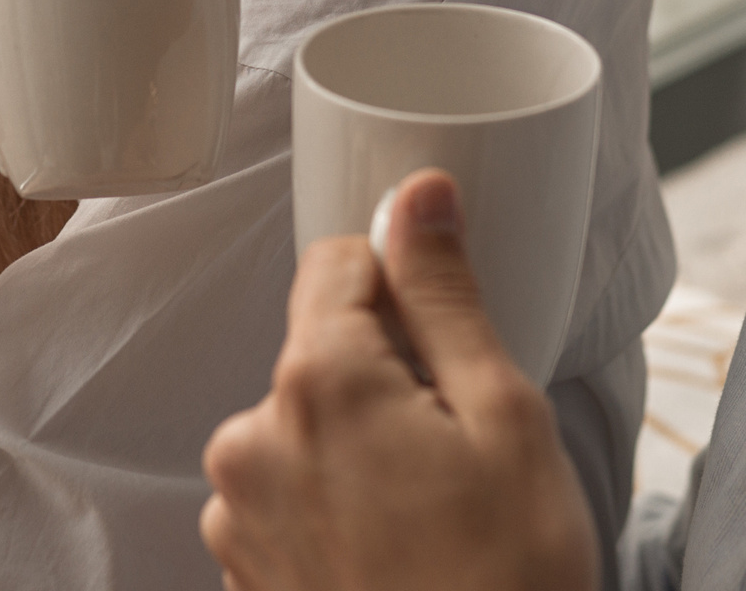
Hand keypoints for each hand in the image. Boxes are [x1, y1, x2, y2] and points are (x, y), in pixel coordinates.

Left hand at [200, 171, 600, 590]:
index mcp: (316, 384)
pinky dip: (340, 510)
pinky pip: (290, 498)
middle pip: (321, 350)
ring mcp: (238, 519)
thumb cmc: (507, 584)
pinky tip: (401, 556)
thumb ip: (445, 293)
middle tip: (460, 454)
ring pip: (306, 426)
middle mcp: (250, 442)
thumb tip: (415, 193)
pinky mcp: (243, 575)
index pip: (340, 262)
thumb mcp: (503, 417)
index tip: (453, 345)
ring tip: (433, 518)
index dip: (407, 291)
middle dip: (388, 378)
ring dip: (362, 449)